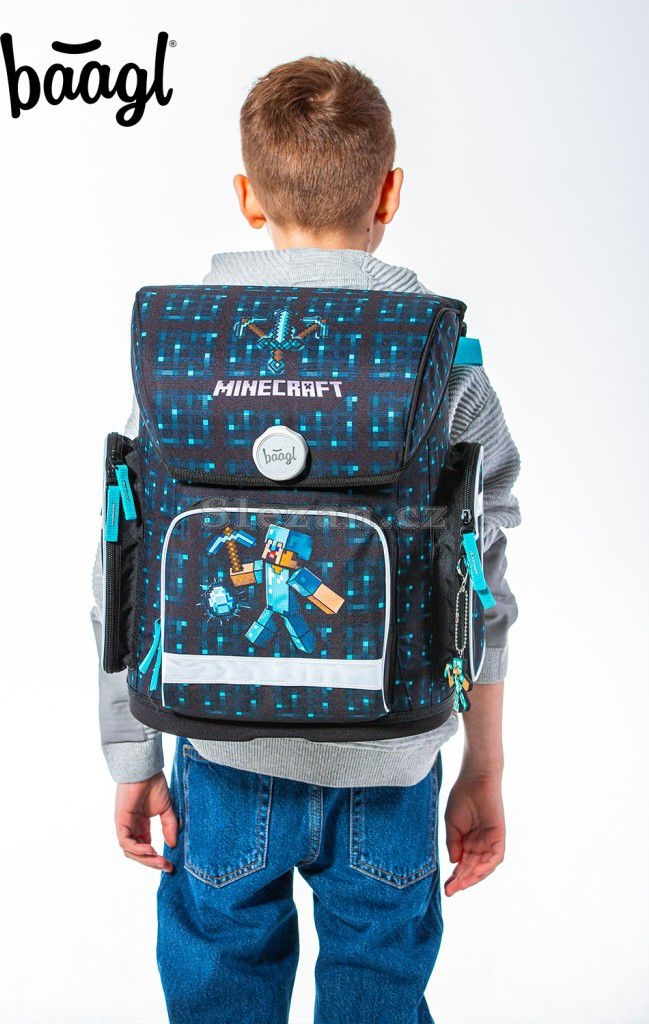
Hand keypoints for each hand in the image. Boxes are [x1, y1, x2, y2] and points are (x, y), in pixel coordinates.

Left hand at [115, 771, 177, 871]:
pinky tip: (150, 850)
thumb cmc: (153, 785)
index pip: (146, 848)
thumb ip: (169, 826)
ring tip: (160, 860)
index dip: (156, 858)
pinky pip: (126, 842)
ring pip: (130, 851)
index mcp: (141, 826)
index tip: (170, 865)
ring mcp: (125, 825)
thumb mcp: (166, 809)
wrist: (145, 770)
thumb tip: (172, 845)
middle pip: (137, 853)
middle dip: (152, 862)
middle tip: (167, 867)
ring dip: (145, 859)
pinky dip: (138, 849)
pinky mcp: (120, 822)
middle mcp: (132, 828)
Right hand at [444, 769, 504, 895]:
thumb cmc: (462, 797)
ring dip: (473, 876)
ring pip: (484, 866)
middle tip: (450, 891)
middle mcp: (481, 843)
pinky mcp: (500, 835)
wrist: (475, 778)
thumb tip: (454, 863)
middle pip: (473, 868)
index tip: (447, 888)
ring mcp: (491, 840)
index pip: (463, 864)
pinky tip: (475, 871)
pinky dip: (486, 866)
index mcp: (469, 840)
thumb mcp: (452, 824)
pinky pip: (496, 856)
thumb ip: (454, 844)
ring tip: (460, 884)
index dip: (456, 877)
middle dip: (462, 880)